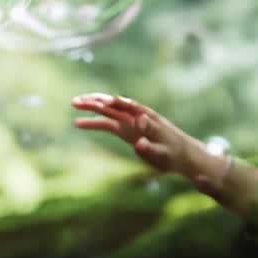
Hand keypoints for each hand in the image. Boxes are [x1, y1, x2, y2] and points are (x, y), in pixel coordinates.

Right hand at [70, 94, 210, 178]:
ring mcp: (131, 123)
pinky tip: (79, 124)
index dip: (112, 103)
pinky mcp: (128, 131)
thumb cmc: (174, 156)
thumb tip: (137, 143)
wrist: (183, 155)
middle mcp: (137, 117)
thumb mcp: (163, 153)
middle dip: (95, 102)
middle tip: (76, 101)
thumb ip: (150, 148)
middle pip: (113, 105)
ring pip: (109, 111)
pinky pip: (108, 124)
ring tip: (73, 103)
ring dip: (92, 107)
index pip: (127, 107)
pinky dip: (94, 122)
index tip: (98, 102)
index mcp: (146, 118)